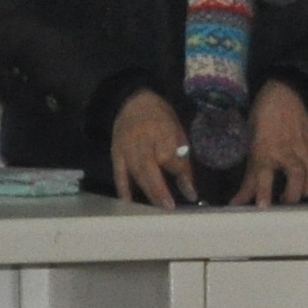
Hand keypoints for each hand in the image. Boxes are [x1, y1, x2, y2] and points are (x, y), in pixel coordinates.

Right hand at [111, 90, 198, 208]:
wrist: (133, 100)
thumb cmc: (161, 117)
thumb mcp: (177, 131)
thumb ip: (182, 157)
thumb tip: (189, 186)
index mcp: (162, 131)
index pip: (172, 157)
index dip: (182, 175)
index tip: (192, 194)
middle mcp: (143, 139)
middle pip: (150, 167)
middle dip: (160, 189)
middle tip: (169, 208)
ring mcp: (127, 146)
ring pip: (136, 172)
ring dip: (146, 191)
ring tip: (157, 208)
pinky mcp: (115, 152)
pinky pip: (119, 172)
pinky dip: (123, 188)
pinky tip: (128, 203)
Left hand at [237, 82, 307, 204]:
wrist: (282, 91)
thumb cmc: (260, 118)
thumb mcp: (248, 144)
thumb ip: (247, 177)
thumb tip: (236, 203)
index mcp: (264, 148)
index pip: (262, 173)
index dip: (263, 191)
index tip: (263, 208)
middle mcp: (285, 149)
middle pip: (295, 173)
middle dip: (293, 193)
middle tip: (286, 204)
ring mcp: (304, 145)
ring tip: (303, 195)